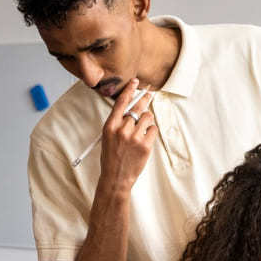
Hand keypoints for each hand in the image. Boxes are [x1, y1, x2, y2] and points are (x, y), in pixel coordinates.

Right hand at [98, 79, 156, 194]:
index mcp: (110, 126)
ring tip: (142, 129)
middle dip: (144, 100)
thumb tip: (131, 110)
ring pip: (147, 117)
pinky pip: (153, 130)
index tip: (135, 82)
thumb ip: (117, 123)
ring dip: (147, 121)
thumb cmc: (111, 158)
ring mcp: (134, 137)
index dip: (129, 90)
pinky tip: (145, 139)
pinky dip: (151, 132)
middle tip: (149, 94)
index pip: (121, 102)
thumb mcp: (108, 138)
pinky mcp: (145, 145)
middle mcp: (122, 129)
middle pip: (137, 107)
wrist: (116, 178)